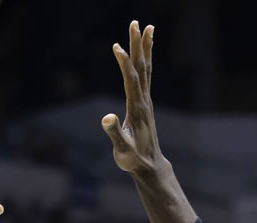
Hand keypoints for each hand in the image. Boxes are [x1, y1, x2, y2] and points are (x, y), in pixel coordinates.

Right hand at [102, 22, 163, 175]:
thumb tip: (107, 118)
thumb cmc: (133, 160)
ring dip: (145, 48)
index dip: (124, 62)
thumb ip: (114, 134)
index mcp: (136, 109)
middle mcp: (144, 101)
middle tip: (135, 23)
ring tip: (146, 28)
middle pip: (141, 68)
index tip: (117, 46)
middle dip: (138, 45)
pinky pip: (146, 77)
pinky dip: (145, 62)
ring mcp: (146, 101)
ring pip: (146, 69)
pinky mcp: (145, 104)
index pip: (131, 80)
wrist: (149, 166)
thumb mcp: (121, 150)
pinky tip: (144, 54)